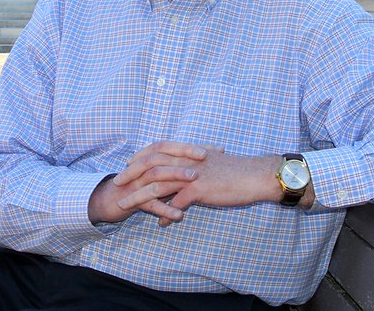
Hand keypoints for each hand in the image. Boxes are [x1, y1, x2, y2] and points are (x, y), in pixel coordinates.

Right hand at [87, 142, 206, 224]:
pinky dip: (165, 210)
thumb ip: (177, 165)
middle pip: (162, 155)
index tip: (211, 149)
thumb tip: (208, 156)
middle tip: (204, 157)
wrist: (110, 201)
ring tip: (194, 181)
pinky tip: (179, 216)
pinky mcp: (134, 201)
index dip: (188, 146)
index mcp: (148, 158)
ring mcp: (137, 183)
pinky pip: (150, 205)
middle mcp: (142, 168)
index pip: (168, 145)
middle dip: (184, 155)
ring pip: (156, 176)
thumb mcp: (158, 173)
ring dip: (175, 177)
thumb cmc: (140, 186)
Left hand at [111, 142, 294, 225]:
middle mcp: (186, 160)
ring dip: (139, 197)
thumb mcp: (211, 164)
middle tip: (117, 185)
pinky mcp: (199, 189)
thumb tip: (184, 179)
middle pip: (149, 166)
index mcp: (188, 152)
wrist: (256, 175)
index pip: (156, 150)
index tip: (127, 166)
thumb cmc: (236, 171)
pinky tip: (161, 223)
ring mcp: (191, 174)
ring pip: (157, 185)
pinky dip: (166, 214)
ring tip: (126, 207)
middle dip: (131, 176)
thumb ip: (194, 169)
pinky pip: (176, 204)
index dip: (139, 158)